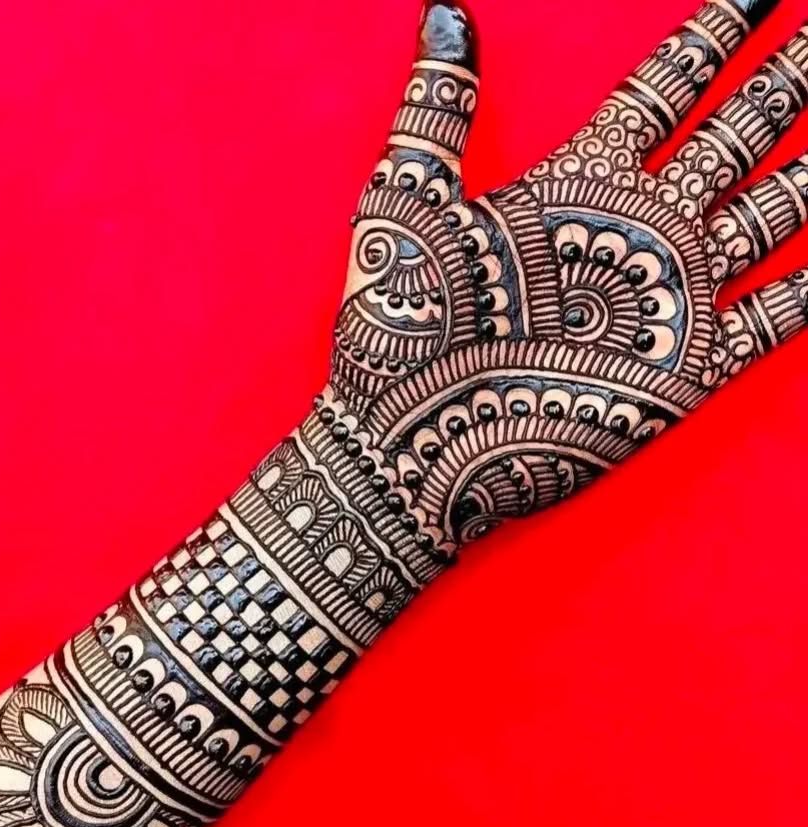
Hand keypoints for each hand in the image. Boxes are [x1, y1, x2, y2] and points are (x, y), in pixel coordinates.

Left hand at [328, 0, 807, 558]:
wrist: (411, 445)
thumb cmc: (396, 330)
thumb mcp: (406, 205)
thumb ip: (436, 110)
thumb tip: (443, 10)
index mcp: (576, 182)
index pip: (669, 85)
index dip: (722, 28)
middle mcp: (635, 229)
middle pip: (737, 132)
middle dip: (788, 77)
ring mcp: (666, 296)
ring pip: (775, 207)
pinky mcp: (686, 370)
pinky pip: (776, 313)